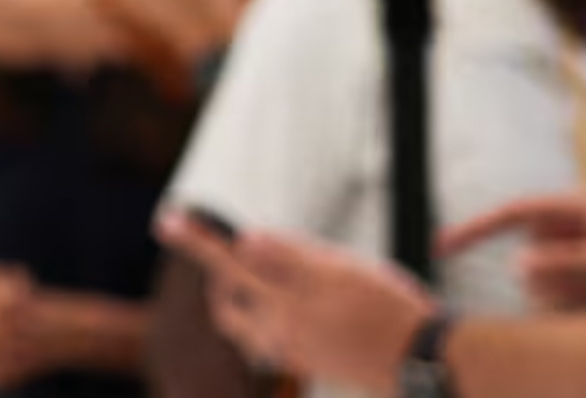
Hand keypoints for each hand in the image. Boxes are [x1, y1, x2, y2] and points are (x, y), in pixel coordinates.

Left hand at [158, 210, 435, 393]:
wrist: (420, 359)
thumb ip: (288, 256)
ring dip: (240, 302)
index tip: (165, 222)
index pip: (230, 262)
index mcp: (288, 298)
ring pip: (243, 324)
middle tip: (232, 258)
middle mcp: (283, 327)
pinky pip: (267, 341)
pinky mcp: (305, 362)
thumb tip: (244, 243)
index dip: (196, 241)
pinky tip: (288, 309)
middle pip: (226, 301)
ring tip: (262, 283)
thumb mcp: (341, 268)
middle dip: (220, 279)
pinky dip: (265, 321)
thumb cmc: (386, 304)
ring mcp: (293, 349)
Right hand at [442, 195, 585, 310]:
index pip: (509, 213)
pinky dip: (571, 312)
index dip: (473, 229)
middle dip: (556, 282)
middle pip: (526, 260)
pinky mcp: (568, 283)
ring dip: (569, 300)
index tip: (442, 248)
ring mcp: (564, 256)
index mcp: (570, 207)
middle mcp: (562, 229)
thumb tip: (517, 266)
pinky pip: (547, 305)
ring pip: (535, 288)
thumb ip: (569, 263)